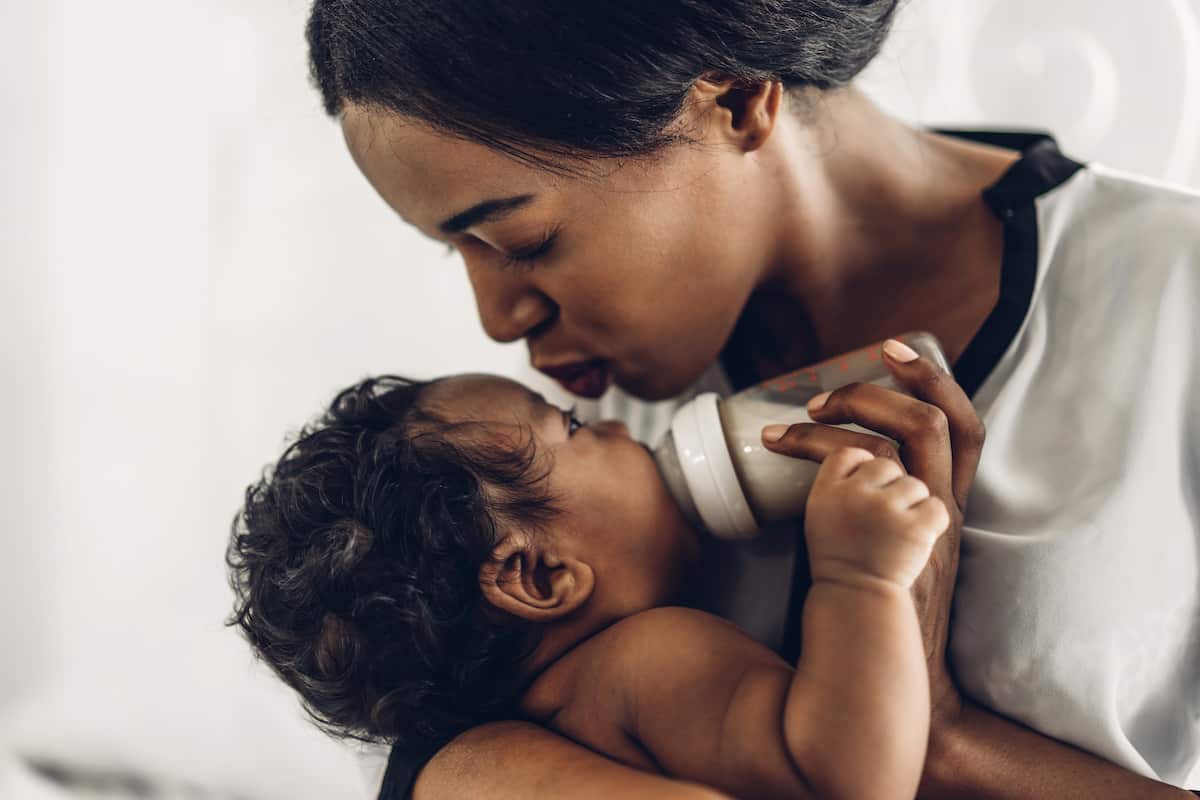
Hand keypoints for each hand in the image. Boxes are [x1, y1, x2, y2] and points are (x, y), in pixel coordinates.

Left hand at [761, 339, 985, 722]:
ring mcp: (923, 526)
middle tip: (835, 382)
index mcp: (948, 505)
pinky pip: (860, 475)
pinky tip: (780, 446)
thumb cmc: (880, 612)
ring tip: (805, 410)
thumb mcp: (895, 549)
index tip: (894, 349)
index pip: (966, 428)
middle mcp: (945, 509)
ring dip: (853, 410)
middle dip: (892, 383)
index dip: (934, 380)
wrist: (893, 676)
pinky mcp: (895, 542)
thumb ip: (876, 509)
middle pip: (941, 422)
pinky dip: (818, 449)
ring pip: (905, 439)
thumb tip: (826, 468)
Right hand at [805, 446, 947, 589]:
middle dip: (890, 480)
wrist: (858, 607)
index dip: (860, 461)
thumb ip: (840, 483)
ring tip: (899, 530)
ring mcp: (887, 512)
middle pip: (883, 459)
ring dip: (912, 504)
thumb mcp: (823, 517)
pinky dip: (931, 523)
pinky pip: (936, 507)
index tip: (862, 479)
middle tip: (887, 502)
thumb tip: (864, 453)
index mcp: (826, 494)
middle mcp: (854, 497)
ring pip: (914, 483)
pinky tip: (917, 539)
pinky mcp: (916, 532)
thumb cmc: (843, 564)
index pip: (847, 452)